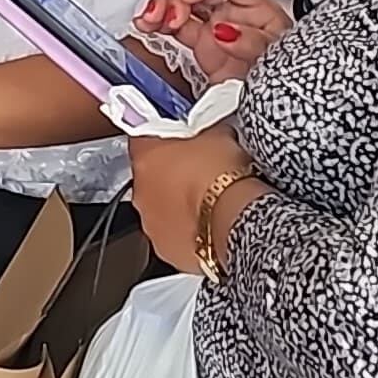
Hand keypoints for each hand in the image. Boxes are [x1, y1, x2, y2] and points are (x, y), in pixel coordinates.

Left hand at [126, 124, 254, 274]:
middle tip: (197, 171)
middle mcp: (141, 193)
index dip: (163, 137)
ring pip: (158, 208)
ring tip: (206, 201)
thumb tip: (208, 128)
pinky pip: (172, 236)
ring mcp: (151, 223)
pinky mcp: (166, 249)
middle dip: (169, 174)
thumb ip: (203, 128)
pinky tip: (207, 225)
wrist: (236, 220)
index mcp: (145, 158)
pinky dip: (186, 231)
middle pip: (149, 176)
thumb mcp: (218, 133)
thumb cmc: (225, 177)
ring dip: (176, 205)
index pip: (143, 137)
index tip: (177, 138)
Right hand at [139, 0, 291, 83]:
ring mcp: (213, 26)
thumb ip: (252, 43)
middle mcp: (232, 11)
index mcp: (255, 6)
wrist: (278, 105)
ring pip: (180, 3)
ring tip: (149, 19)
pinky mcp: (199, 43)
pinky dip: (156, 23)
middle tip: (169, 15)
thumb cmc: (288, 72)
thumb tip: (225, 31)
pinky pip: (173, 25)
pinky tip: (145, 25)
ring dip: (161, 6)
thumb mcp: (277, 56)